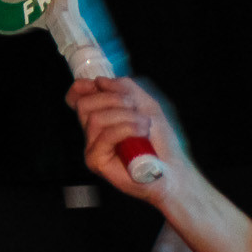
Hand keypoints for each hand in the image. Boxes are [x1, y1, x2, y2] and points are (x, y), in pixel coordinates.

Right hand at [66, 77, 185, 200]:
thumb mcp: (146, 105)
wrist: (174, 170)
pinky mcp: (96, 161)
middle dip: (115, 100)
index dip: (85, 87)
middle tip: (138, 111)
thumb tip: (100, 81)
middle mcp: (93, 132)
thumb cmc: (162, 142)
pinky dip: (125, 129)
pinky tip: (141, 134)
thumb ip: (125, 89)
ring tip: (145, 126)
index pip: (78, 97)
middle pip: (86, 104)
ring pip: (96, 118)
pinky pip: (104, 136)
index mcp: (101, 117)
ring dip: (126, 117)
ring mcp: (93, 147)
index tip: (103, 86)